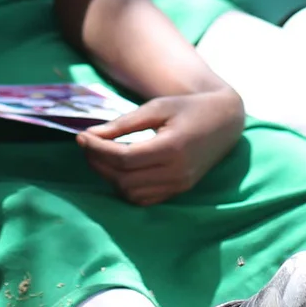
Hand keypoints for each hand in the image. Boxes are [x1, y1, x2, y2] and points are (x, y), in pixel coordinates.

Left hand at [77, 88, 244, 204]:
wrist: (224, 122)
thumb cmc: (189, 108)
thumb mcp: (157, 107)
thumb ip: (124, 123)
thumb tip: (90, 135)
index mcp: (172, 148)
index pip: (123, 158)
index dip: (97, 149)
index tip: (81, 137)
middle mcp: (176, 173)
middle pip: (124, 179)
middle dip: (99, 163)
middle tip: (87, 145)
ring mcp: (179, 186)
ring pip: (131, 193)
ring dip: (109, 177)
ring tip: (101, 155)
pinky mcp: (178, 191)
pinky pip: (143, 199)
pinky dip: (125, 188)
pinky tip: (119, 169)